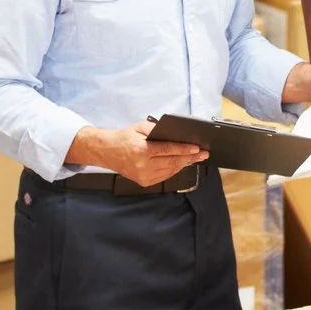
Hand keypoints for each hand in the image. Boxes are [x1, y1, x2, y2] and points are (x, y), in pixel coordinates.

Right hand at [69, 122, 208, 185]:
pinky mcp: (144, 182)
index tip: (197, 148)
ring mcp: (143, 176)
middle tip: (203, 154)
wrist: (107, 152)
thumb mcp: (139, 127)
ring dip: (184, 164)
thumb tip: (175, 134)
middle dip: (190, 158)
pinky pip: (165, 176)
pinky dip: (174, 169)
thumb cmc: (124, 137)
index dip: (184, 150)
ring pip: (170, 171)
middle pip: (172, 162)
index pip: (168, 150)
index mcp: (141, 150)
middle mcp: (142, 165)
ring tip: (195, 158)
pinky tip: (181, 163)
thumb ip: (157, 129)